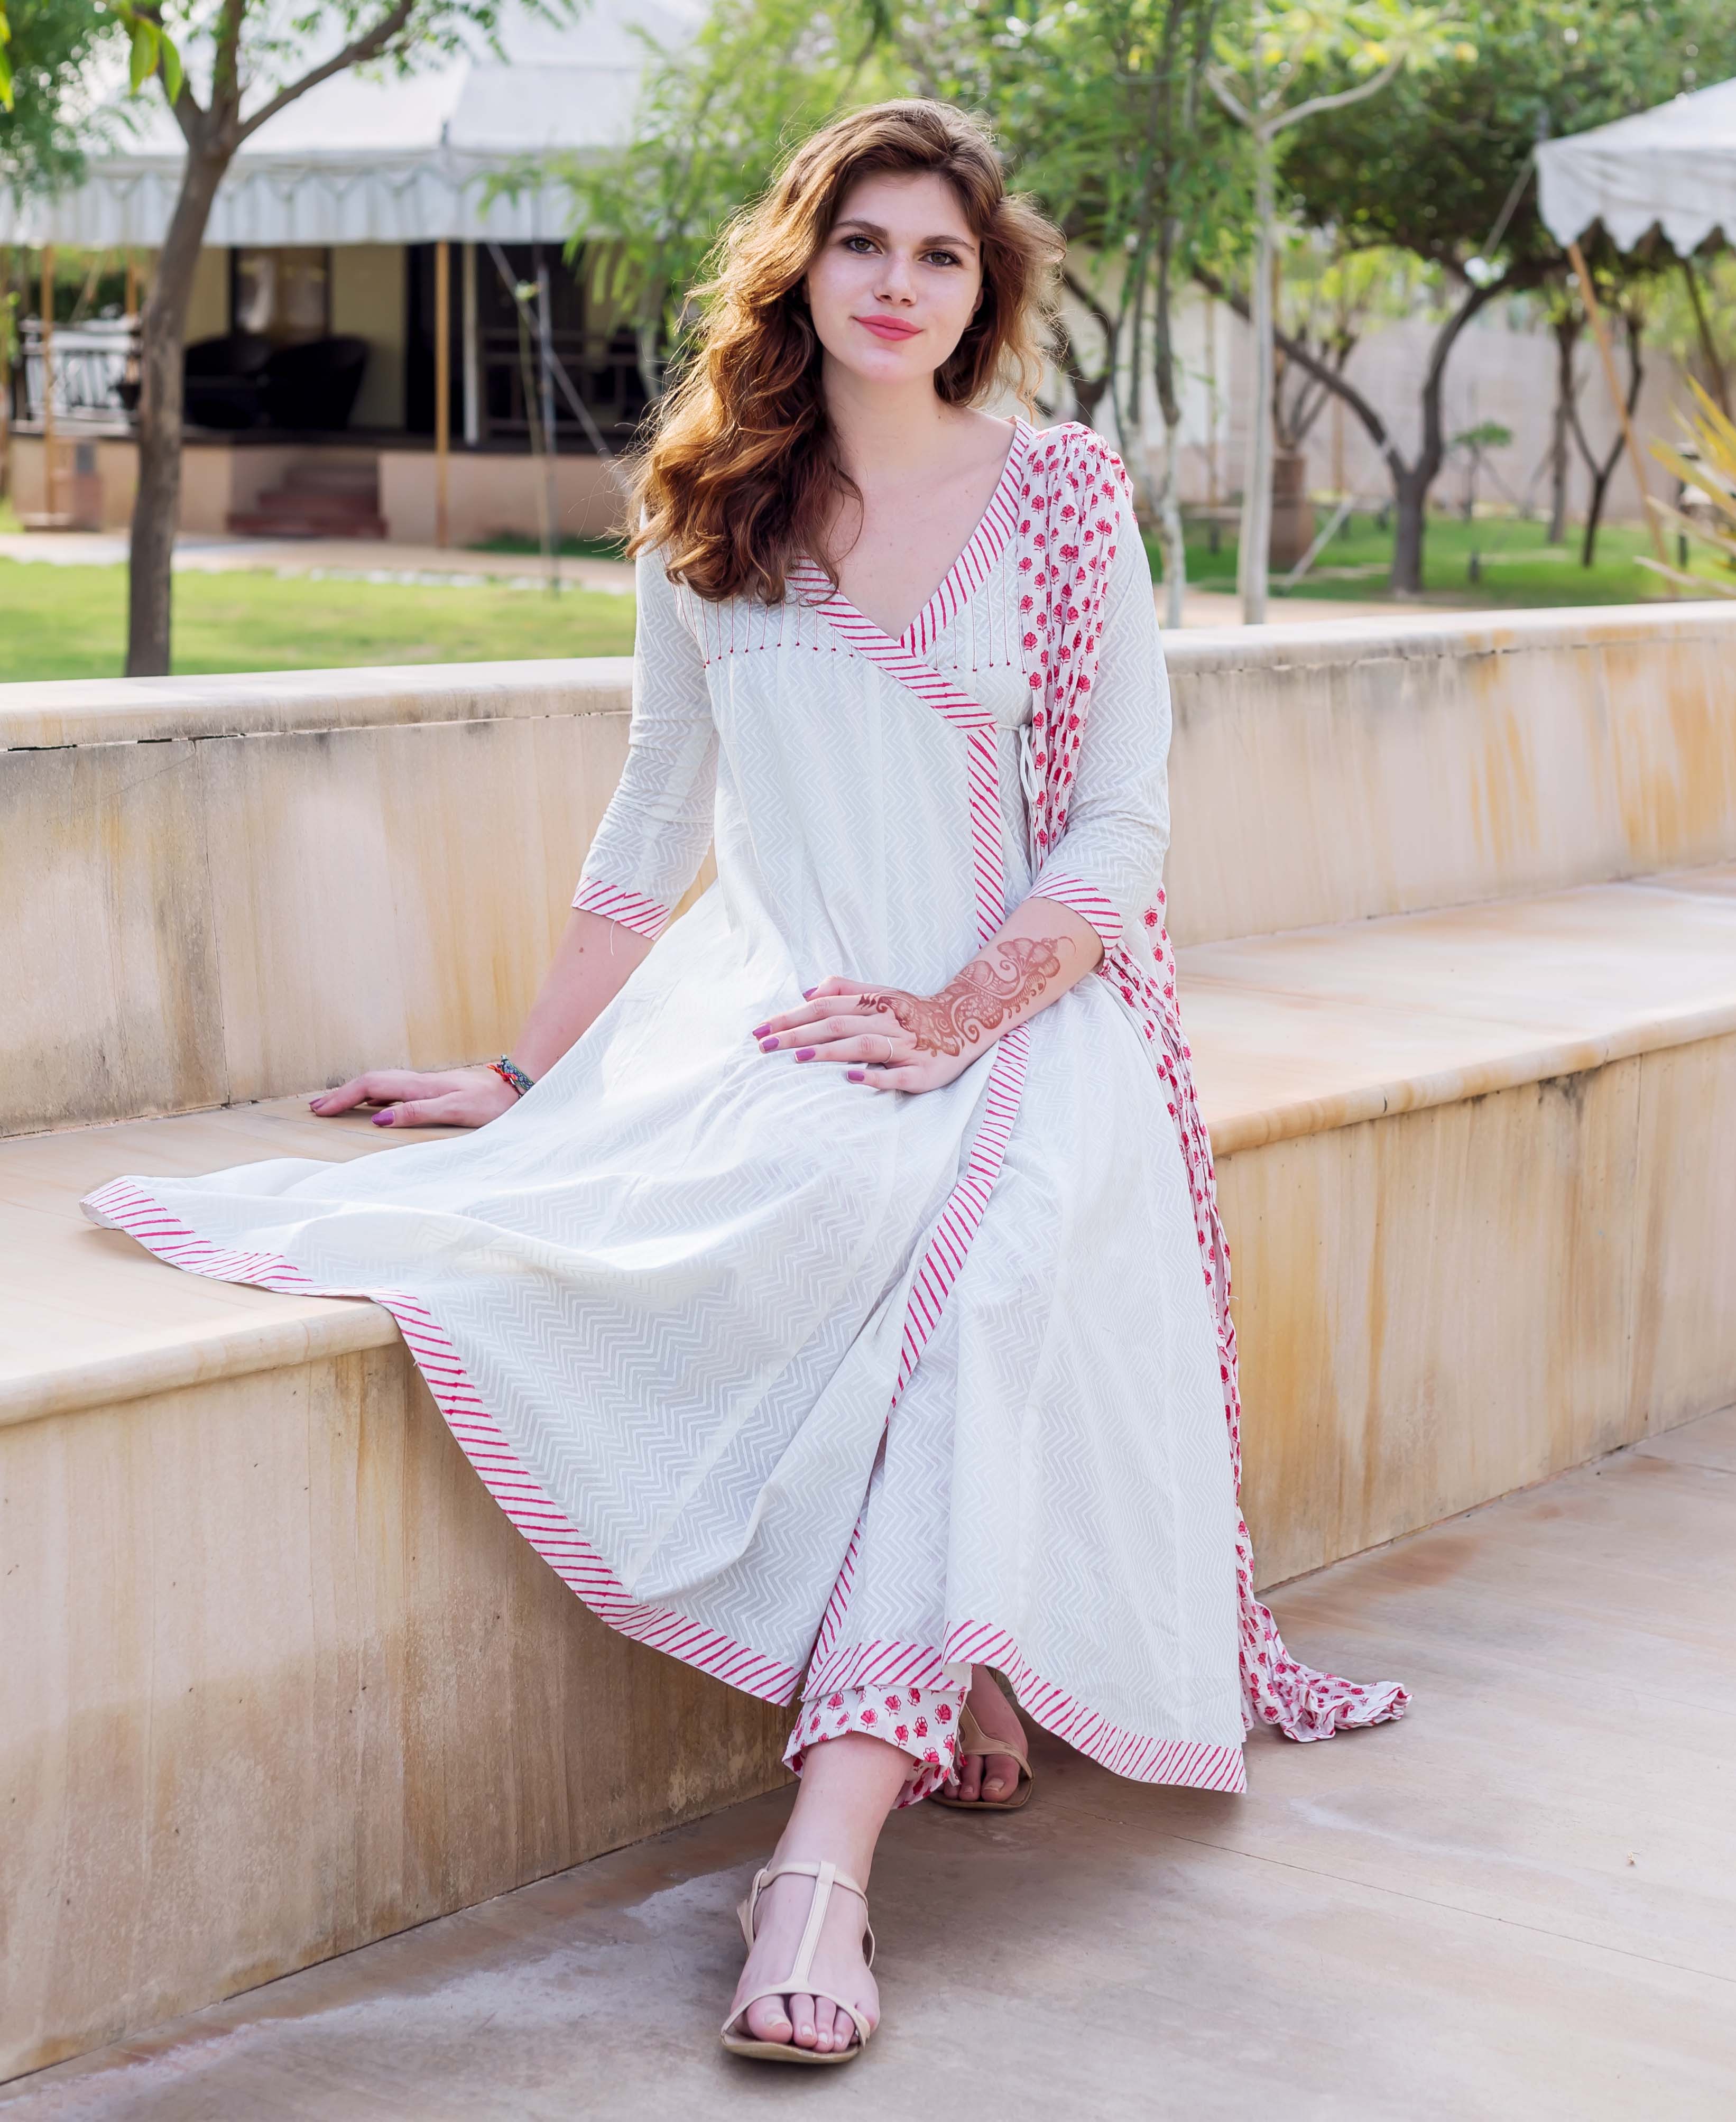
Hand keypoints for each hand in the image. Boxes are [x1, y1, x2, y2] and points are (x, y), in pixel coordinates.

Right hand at [308, 1066, 520, 1129]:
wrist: (519, 1088)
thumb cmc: (491, 1104)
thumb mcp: (456, 1111)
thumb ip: (418, 1112)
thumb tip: (379, 1117)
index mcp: (420, 1086)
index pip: (371, 1086)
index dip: (343, 1098)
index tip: (320, 1111)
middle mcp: (419, 1081)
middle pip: (370, 1081)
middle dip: (341, 1094)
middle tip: (315, 1108)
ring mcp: (426, 1084)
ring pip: (380, 1083)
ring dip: (355, 1093)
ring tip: (333, 1104)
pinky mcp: (433, 1089)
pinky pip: (394, 1089)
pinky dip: (374, 1094)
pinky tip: (371, 1103)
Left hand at [752, 976, 981, 1095]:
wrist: (965, 1024)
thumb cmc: (913, 1013)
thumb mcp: (881, 994)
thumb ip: (845, 991)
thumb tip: (807, 993)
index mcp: (874, 1002)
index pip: (825, 1006)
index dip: (792, 1016)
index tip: (761, 1029)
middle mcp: (887, 1021)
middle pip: (838, 1023)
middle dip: (799, 1034)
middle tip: (765, 1046)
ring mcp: (905, 1047)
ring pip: (864, 1045)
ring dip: (830, 1051)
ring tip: (799, 1057)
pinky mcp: (922, 1072)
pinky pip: (896, 1075)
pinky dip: (874, 1076)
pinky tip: (851, 1078)